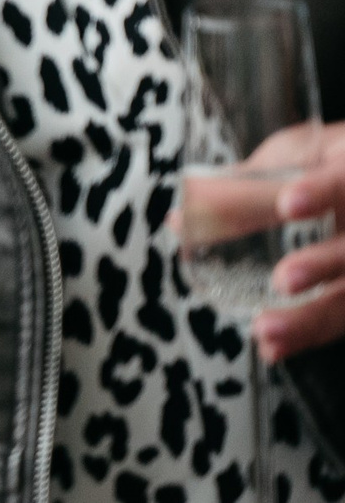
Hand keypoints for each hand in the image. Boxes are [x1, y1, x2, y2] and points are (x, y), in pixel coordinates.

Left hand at [252, 127, 344, 362]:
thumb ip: (245, 186)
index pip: (344, 183)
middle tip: (283, 281)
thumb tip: (180, 220)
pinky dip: (309, 334)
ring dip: (313, 319)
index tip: (288, 203)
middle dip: (323, 265)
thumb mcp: (291, 159)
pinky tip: (273, 350)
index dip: (321, 192)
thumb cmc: (320, 166)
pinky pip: (344, 318)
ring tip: (268, 334)